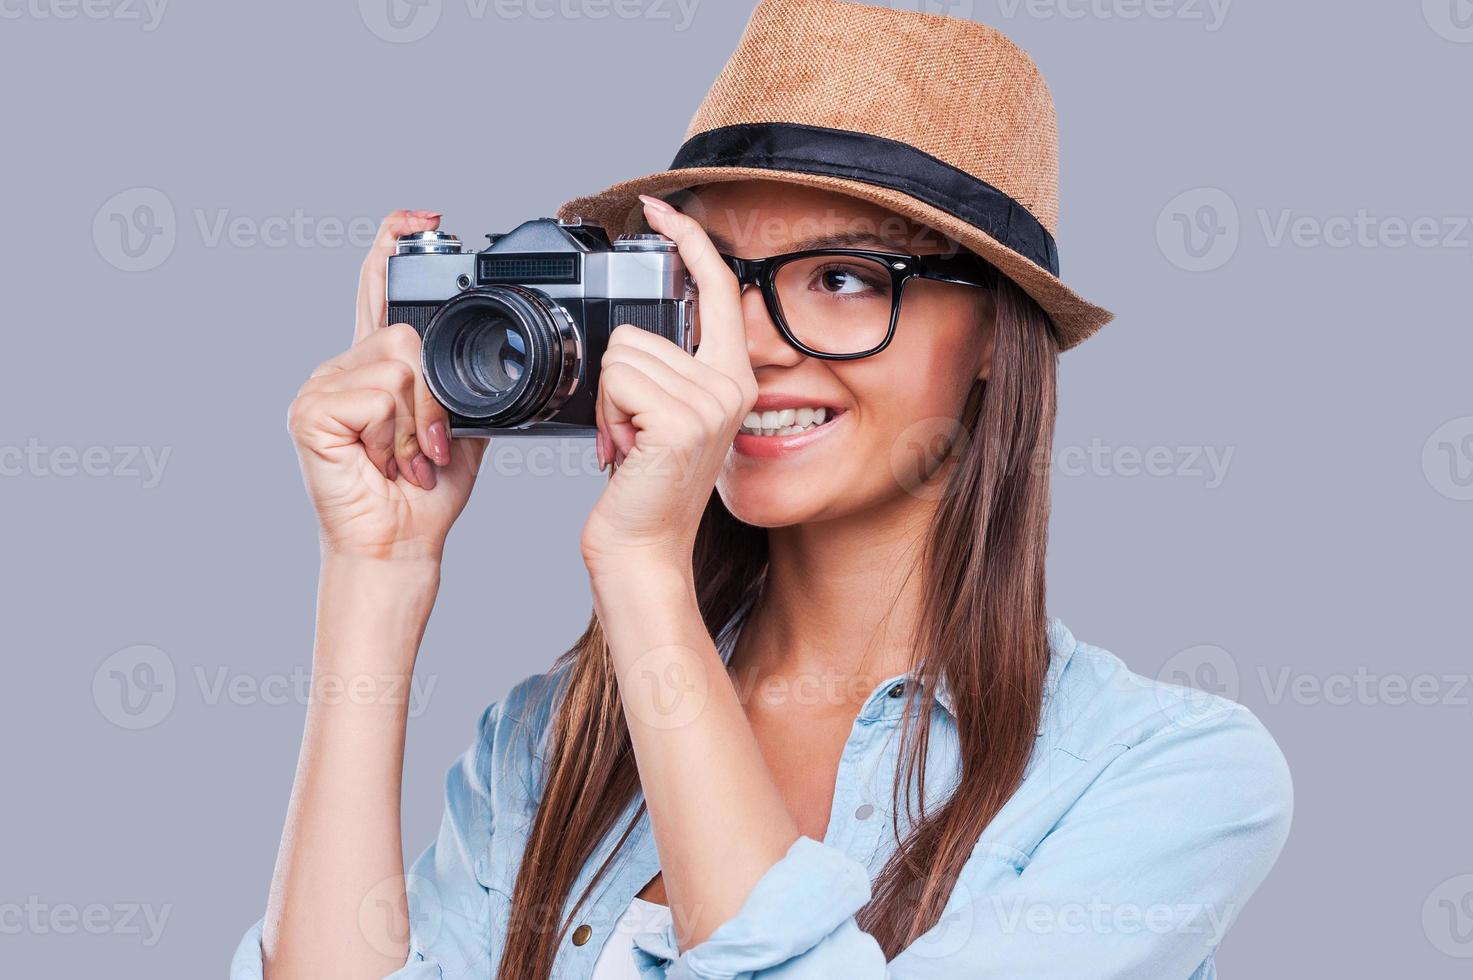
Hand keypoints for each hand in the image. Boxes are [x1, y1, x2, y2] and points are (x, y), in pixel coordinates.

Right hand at [287, 210, 487, 562]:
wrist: (403, 545)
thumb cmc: (426, 492)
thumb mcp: (462, 427)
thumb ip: (467, 384)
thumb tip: (500, 356)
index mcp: (375, 367)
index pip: (378, 290)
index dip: (395, 247)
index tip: (423, 217)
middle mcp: (342, 368)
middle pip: (405, 333)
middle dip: (435, 397)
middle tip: (432, 447)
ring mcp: (321, 387)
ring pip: (399, 364)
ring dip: (421, 422)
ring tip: (410, 459)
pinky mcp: (311, 412)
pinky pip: (378, 395)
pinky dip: (398, 434)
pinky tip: (386, 462)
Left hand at [580, 196, 756, 576]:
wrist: (641, 549)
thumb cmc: (645, 488)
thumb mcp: (665, 418)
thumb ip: (668, 371)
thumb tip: (637, 337)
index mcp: (730, 378)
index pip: (717, 289)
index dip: (690, 240)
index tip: (661, 208)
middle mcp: (730, 385)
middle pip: (640, 329)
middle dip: (616, 380)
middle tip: (630, 430)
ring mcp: (709, 402)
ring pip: (621, 355)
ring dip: (608, 402)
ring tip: (628, 443)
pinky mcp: (680, 419)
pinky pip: (616, 378)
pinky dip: (605, 416)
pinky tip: (624, 451)